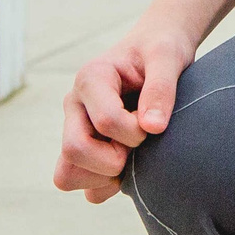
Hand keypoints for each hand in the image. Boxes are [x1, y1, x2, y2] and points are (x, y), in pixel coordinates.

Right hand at [52, 17, 195, 202]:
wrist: (156, 48)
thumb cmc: (161, 49)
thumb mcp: (168, 56)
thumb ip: (161, 87)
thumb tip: (152, 128)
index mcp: (91, 78)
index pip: (104, 121)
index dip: (134, 132)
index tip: (153, 123)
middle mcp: (75, 105)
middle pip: (73, 151)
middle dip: (113, 158)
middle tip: (140, 144)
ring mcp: (75, 129)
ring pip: (66, 174)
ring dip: (103, 175)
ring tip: (132, 155)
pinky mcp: (83, 148)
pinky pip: (79, 184)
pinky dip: (103, 186)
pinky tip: (128, 165)